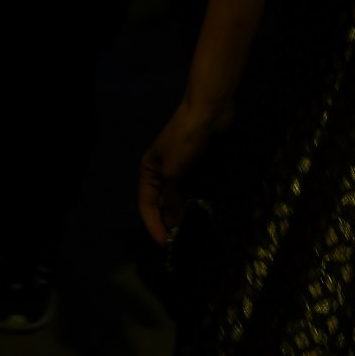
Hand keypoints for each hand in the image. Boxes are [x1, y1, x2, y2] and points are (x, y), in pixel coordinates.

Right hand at [138, 101, 232, 247]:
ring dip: (180, 211)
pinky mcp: (196, 161)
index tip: (165, 244)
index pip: (146, 204)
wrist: (208, 110)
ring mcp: (179, 165)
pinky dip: (193, 198)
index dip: (153, 225)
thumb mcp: (174, 171)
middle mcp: (161, 169)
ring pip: (176, 195)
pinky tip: (199, 209)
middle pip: (160, 201)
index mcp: (148, 170)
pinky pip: (191, 185)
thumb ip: (170, 198)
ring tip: (188, 231)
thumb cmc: (185, 140)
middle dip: (166, 221)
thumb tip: (170, 224)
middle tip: (176, 242)